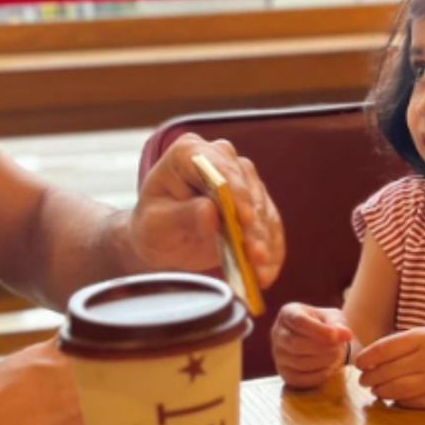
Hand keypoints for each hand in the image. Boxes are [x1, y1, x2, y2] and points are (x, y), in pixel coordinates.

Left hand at [129, 135, 285, 286]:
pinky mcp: (256, 203)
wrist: (164, 243)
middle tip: (254, 254)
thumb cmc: (154, 227)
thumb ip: (181, 216)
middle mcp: (219, 158)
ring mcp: (241, 179)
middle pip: (246, 186)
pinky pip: (270, 225)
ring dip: (263, 241)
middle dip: (253, 224)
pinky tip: (266, 272)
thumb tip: (209, 211)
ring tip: (260, 270)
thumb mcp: (157, 224)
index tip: (244, 219)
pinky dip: (270, 250)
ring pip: (262, 207)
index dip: (235, 192)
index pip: (217, 167)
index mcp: (188, 152)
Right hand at [273, 303, 353, 389]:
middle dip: (321, 348)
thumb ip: (340, 325)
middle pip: (295, 343)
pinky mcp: (283, 373)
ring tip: (336, 356)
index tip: (336, 336)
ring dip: (322, 361)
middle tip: (339, 348)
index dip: (319, 331)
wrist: (322, 341)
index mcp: (288, 313)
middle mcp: (277, 333)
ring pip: (298, 362)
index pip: (298, 321)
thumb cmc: (326, 325)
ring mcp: (278, 354)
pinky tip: (330, 368)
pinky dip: (318, 376)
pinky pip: (299, 379)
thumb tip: (346, 335)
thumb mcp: (334, 318)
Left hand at [353, 328, 424, 409]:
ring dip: (381, 391)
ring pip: (397, 390)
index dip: (366, 358)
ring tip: (377, 390)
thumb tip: (368, 361)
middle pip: (387, 372)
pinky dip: (399, 401)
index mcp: (424, 338)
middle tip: (364, 380)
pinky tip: (395, 398)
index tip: (359, 364)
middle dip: (370, 378)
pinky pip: (413, 403)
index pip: (384, 349)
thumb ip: (400, 345)